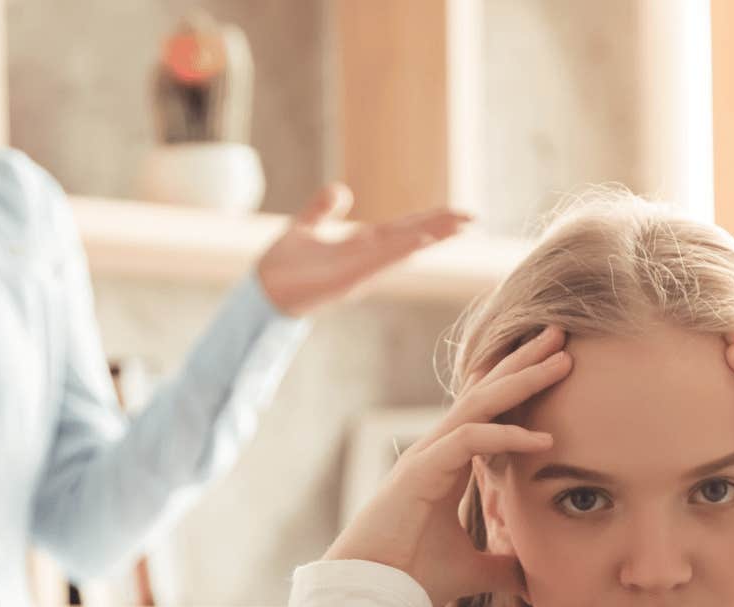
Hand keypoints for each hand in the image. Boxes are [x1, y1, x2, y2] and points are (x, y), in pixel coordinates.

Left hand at [255, 183, 472, 316]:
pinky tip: (421, 239)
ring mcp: (359, 270)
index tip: (457, 214)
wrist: (260, 290)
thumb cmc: (280, 266)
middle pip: (410, 237)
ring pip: (402, 249)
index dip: (429, 220)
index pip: (401, 229)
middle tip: (474, 218)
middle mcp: (365, 258)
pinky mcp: (347, 280)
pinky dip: (401, 250)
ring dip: (430, 236)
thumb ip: (322, 209)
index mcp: (359, 246)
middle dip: (441, 227)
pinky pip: (379, 262)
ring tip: (461, 225)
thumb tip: (341, 189)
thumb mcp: (304, 227)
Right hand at [325, 327, 571, 606]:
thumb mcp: (474, 570)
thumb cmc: (414, 577)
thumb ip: (502, 566)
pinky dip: (507, 436)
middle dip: (523, 363)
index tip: (555, 365)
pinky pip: (470, 439)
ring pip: (479, 404)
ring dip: (521, 379)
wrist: (374, 593)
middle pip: (485, 392)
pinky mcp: (422, 471)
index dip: (519, 386)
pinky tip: (543, 440)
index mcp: (447, 463)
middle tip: (560, 336)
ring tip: (560, 360)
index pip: (488, 411)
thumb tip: (533, 577)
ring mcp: (428, 455)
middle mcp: (437, 449)